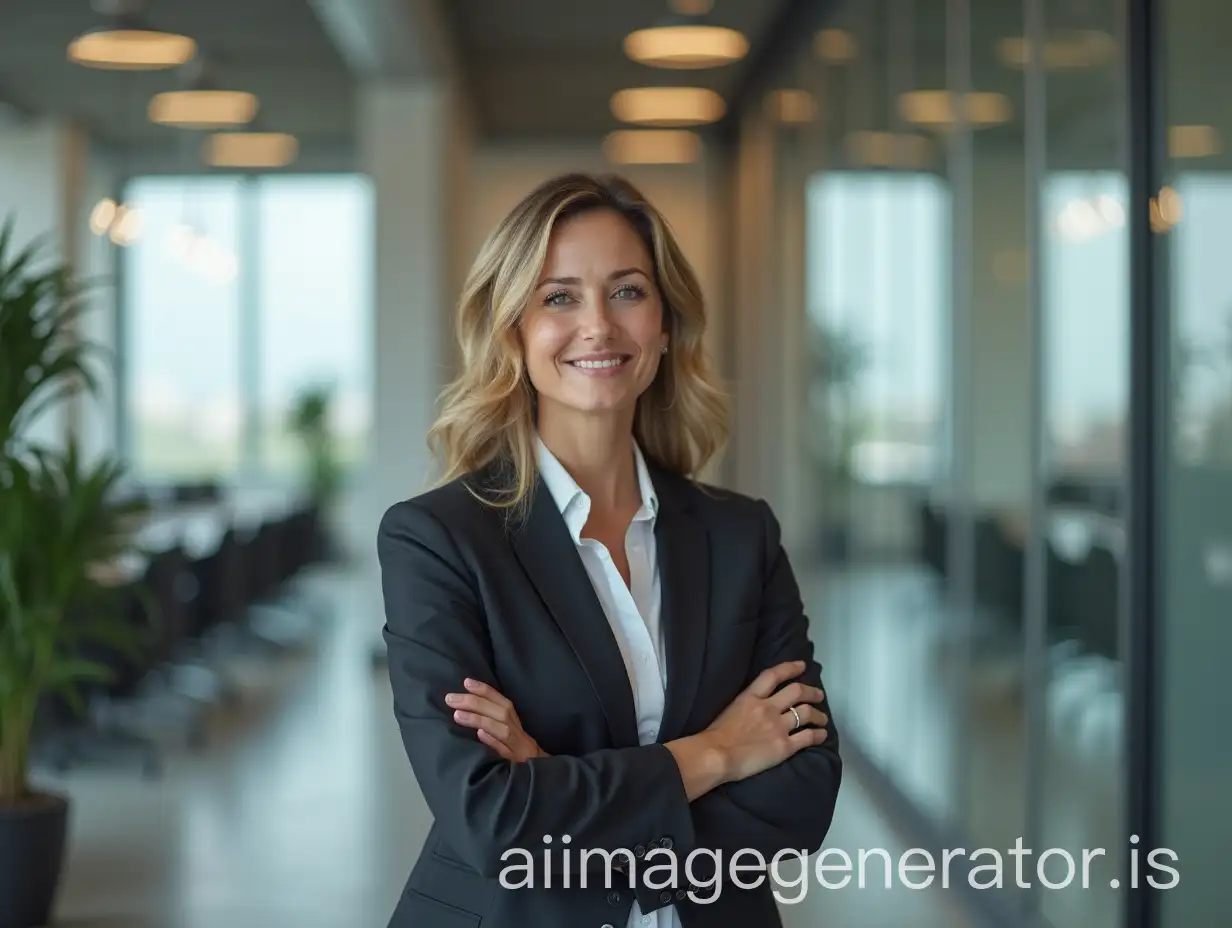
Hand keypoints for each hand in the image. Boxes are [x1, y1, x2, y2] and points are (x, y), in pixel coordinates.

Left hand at [446, 678, 547, 762]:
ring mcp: (520, 750)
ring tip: (457, 714)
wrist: (544, 781)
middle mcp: (520, 735)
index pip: (503, 703)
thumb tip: (471, 716)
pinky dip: (494, 742)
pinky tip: (480, 736)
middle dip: (476, 702)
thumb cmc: (522, 760)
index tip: (466, 682)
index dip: (486, 691)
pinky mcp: (519, 766)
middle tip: (451, 698)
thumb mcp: (512, 741)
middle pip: (501, 713)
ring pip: (503, 730)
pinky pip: (506, 752)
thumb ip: (497, 727)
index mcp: (517, 726)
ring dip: (480, 720)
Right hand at [703, 660, 828, 783]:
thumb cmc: (715, 735)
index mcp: (751, 697)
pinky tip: (822, 734)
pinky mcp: (784, 746)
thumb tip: (756, 704)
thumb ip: (746, 704)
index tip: (802, 666)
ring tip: (822, 718)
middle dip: (811, 692)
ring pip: (806, 713)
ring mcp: (778, 727)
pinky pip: (808, 737)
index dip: (790, 668)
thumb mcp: (730, 708)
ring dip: (818, 714)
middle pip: (797, 692)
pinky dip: (818, 734)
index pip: (774, 675)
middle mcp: (767, 708)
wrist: (716, 755)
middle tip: (818, 695)